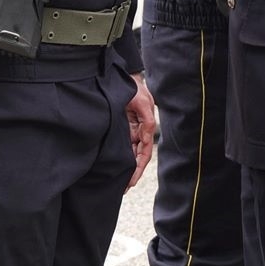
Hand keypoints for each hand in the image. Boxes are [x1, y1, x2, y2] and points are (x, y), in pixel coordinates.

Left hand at [124, 72, 155, 189]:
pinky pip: (122, 145)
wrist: (121, 77)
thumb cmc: (134, 88)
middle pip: (136, 157)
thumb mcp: (142, 102)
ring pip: (129, 153)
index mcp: (146, 127)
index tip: (131, 181)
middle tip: (123, 188)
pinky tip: (115, 167)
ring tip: (119, 183)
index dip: (138, 168)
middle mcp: (139, 131)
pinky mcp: (122, 127)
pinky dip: (120, 157)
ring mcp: (130, 130)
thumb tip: (148, 135)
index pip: (143, 153)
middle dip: (132, 173)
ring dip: (126, 167)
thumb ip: (147, 119)